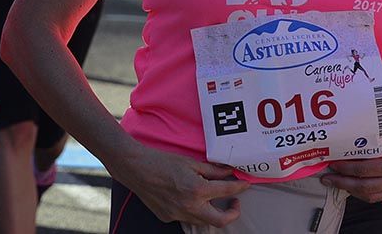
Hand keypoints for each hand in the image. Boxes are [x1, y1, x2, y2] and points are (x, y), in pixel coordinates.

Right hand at [113, 146, 249, 226]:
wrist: (136, 168)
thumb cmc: (162, 161)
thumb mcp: (190, 162)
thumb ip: (212, 170)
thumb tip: (229, 172)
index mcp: (197, 189)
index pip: (227, 191)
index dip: (239, 188)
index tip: (244, 185)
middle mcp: (190, 206)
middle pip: (220, 221)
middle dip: (232, 213)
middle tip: (234, 202)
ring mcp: (178, 215)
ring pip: (203, 220)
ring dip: (211, 212)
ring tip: (211, 199)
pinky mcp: (168, 217)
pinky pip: (186, 217)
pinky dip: (192, 210)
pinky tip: (186, 198)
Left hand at [321, 125, 381, 202]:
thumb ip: (372, 149)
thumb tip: (348, 150)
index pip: (363, 170)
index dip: (345, 169)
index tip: (332, 164)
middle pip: (363, 186)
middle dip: (341, 183)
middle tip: (327, 178)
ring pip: (368, 195)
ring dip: (349, 190)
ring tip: (335, 183)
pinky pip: (376, 197)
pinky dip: (361, 193)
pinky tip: (351, 187)